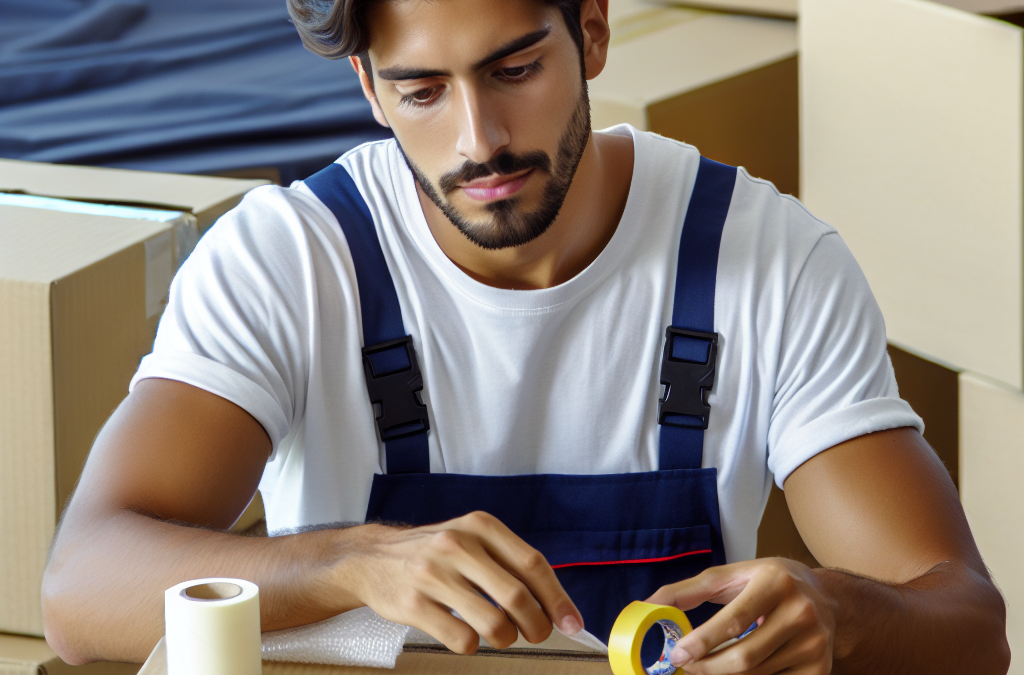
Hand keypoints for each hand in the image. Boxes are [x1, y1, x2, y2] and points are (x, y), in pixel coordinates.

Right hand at [341, 511, 583, 653]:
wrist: (372, 558)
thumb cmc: (434, 553)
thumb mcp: (470, 539)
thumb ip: (509, 564)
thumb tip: (556, 605)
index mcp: (479, 526)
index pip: (532, 564)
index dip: (558, 598)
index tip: (572, 622)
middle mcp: (456, 545)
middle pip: (516, 596)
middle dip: (537, 625)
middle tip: (537, 635)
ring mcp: (432, 574)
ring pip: (493, 623)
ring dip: (506, 638)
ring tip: (500, 634)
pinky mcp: (413, 604)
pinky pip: (461, 639)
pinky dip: (472, 644)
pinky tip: (464, 632)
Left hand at [646, 558, 835, 674]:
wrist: (823, 594)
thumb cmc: (767, 582)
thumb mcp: (730, 575)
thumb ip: (688, 591)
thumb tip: (648, 606)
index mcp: (776, 582)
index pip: (734, 620)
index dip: (703, 641)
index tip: (677, 654)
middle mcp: (801, 612)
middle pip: (744, 657)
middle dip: (708, 667)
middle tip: (687, 665)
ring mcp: (814, 644)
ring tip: (707, 666)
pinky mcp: (820, 668)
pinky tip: (735, 671)